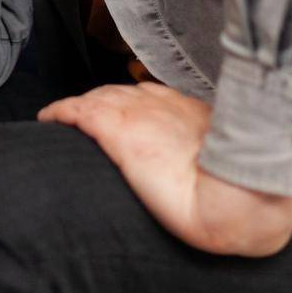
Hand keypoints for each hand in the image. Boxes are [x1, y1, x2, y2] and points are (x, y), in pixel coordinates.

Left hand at [39, 82, 291, 257]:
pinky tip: (49, 119)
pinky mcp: (116, 129)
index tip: (121, 114)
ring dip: (81, 109)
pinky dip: (60, 113)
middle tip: (85, 119)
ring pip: (96, 99)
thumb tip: (210, 166)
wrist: (240, 198)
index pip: (149, 97)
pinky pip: (76, 112)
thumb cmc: (242, 191)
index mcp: (187, 110)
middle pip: (119, 94)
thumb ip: (210, 151)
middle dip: (101, 103)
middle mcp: (160, 103)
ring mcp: (136, 113)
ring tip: (65, 121)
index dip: (129, 104)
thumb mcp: (227, 160)